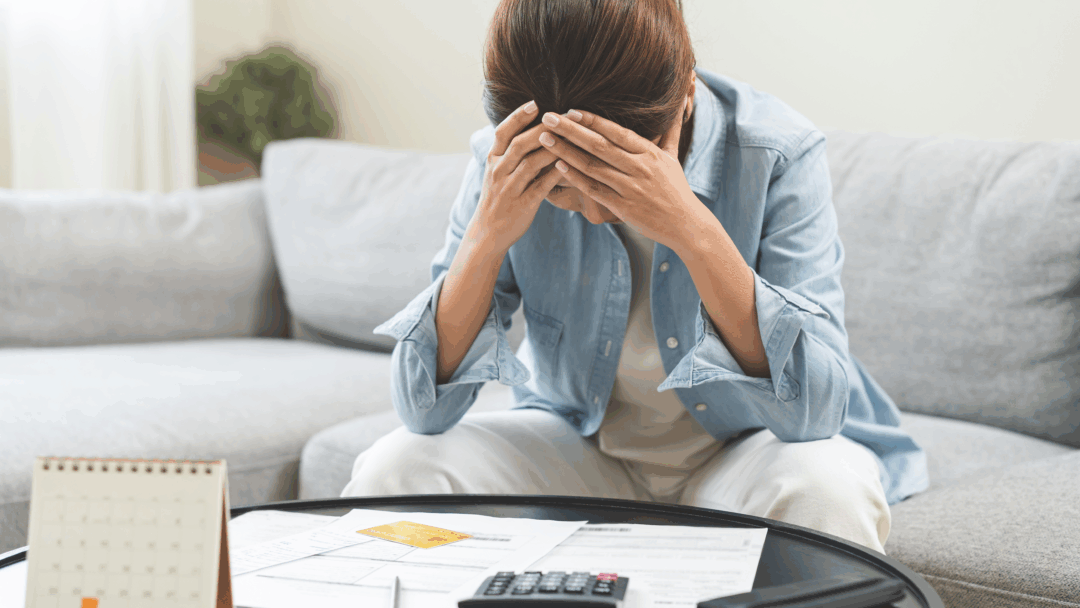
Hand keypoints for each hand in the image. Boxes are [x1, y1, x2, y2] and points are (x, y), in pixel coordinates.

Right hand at [472, 100, 563, 252]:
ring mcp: (509, 189)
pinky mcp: (522, 205)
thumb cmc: (498, 199)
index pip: (503, 132)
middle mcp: (499, 172)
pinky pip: (541, 186)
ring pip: (531, 163)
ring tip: (571, 135)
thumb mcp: (497, 172)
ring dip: (552, 147)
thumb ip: (510, 153)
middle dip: (543, 128)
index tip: (535, 103)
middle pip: (520, 144)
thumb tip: (533, 130)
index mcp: (493, 160)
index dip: (518, 117)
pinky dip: (555, 173)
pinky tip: (569, 163)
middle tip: (564, 115)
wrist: (487, 233)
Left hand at [537, 102, 707, 252]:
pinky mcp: (623, 208)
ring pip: (592, 165)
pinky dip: (576, 177)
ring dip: (566, 151)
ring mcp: (630, 188)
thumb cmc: (676, 189)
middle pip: (599, 144)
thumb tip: (682, 99)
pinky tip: (558, 167)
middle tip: (547, 117)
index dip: (592, 120)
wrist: (686, 225)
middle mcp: (639, 167)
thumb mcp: (673, 156)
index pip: (616, 131)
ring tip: (545, 139)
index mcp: (649, 152)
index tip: (570, 109)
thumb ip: (670, 128)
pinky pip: (594, 190)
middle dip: (570, 129)